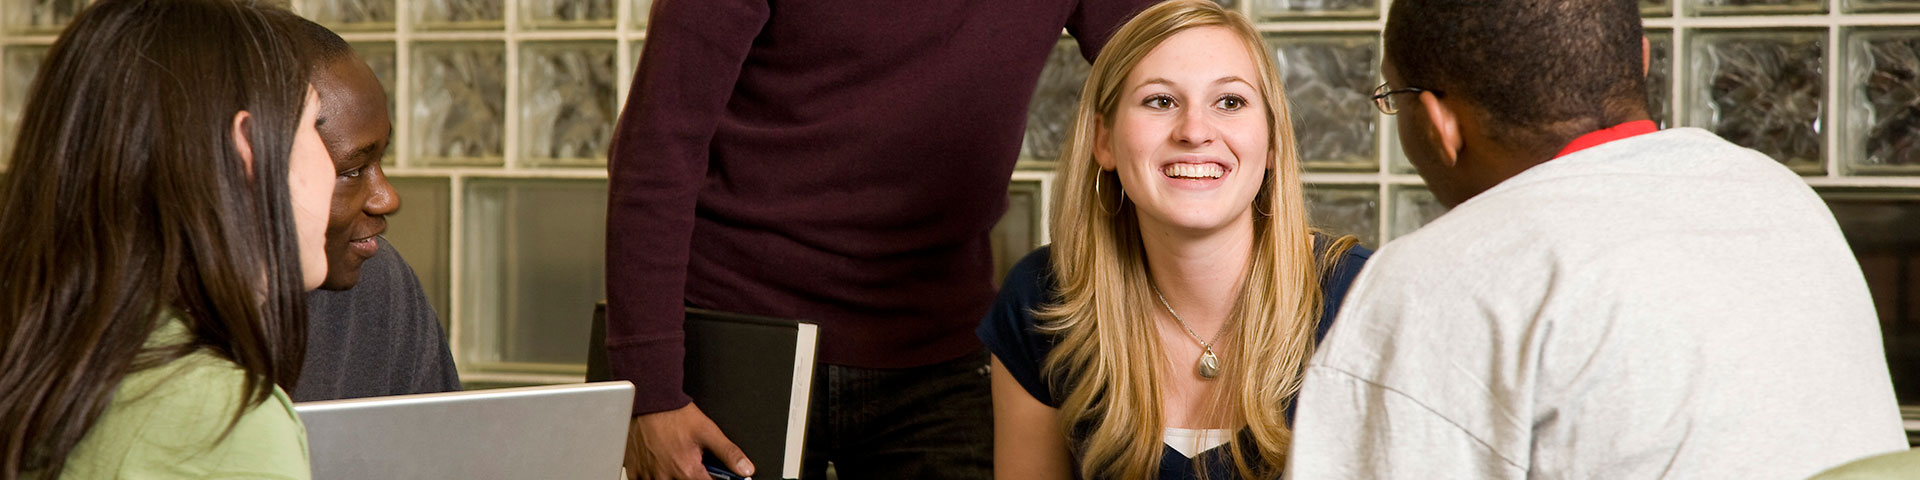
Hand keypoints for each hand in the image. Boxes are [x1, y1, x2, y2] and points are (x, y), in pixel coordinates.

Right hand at [624, 403, 754, 479]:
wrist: (650, 399)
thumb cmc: (675, 413)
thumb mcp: (708, 431)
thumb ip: (728, 453)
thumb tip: (745, 468)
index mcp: (687, 470)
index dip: (712, 479)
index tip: (711, 474)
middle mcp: (666, 476)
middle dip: (691, 475)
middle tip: (690, 460)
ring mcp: (648, 475)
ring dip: (673, 476)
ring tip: (675, 459)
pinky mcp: (634, 470)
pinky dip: (653, 475)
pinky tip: (659, 464)